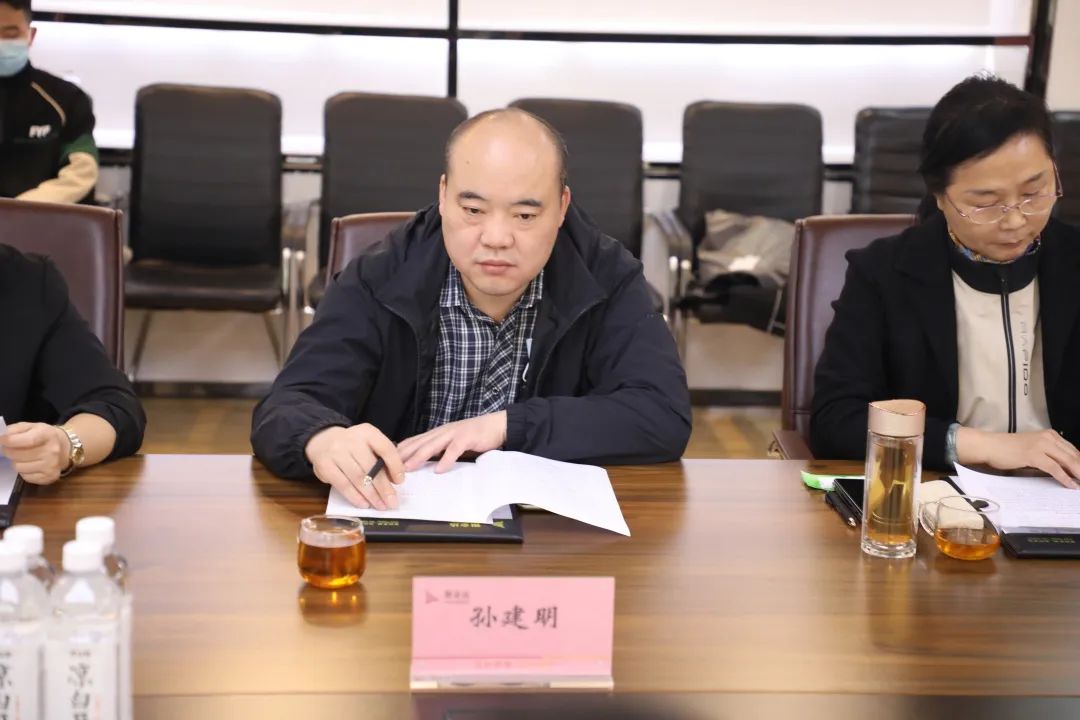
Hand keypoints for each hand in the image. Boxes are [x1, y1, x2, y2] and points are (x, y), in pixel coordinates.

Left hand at [0, 423, 71, 484]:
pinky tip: (29, 465)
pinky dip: (23, 471)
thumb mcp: (32, 426)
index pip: (27, 440)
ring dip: (16, 462)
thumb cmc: (45, 436)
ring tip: (22, 457)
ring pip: (19, 467)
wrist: (66, 448)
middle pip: (19, 455)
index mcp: (48, 435)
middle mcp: (52, 451)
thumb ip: (15, 429)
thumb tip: (1, 438)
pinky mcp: (49, 478)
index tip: (1, 440)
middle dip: (9, 451)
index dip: (10, 441)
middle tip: (10, 448)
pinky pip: (25, 477)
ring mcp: (51, 466)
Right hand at [304, 424, 404, 509]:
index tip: (400, 482)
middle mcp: (351, 440)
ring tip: (380, 506)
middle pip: (371, 467)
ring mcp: (336, 452)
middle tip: (392, 502)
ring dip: (371, 495)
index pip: (386, 448)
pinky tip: (364, 504)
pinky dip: (355, 497)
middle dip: (384, 488)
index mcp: (367, 432)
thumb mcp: (369, 444)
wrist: (323, 441)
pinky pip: (343, 485)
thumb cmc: (354, 446)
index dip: (395, 466)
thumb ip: (382, 458)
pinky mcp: (325, 466)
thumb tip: (394, 481)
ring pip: (358, 478)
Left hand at [398, 411, 507, 472]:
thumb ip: (440, 449)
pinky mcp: (467, 438)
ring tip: (408, 467)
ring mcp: (454, 434)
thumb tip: (425, 463)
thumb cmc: (475, 436)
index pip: (414, 440)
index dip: (400, 450)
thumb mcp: (453, 442)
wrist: (497, 425)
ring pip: (432, 445)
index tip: (386, 460)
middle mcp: (442, 432)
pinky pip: (454, 450)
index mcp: (438, 433)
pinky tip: (439, 469)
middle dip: (403, 454)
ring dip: (419, 456)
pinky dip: (446, 460)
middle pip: (419, 443)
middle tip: (389, 466)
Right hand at [958, 427, 1079, 488]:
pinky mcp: (1033, 455)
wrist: (990, 446)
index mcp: (1050, 435)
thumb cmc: (1008, 449)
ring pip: (1068, 461)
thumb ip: (1050, 455)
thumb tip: (1067, 468)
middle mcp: (1048, 437)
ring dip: (1078, 474)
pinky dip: (1064, 478)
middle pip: (1074, 456)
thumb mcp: (1034, 448)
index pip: (1074, 451)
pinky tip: (1071, 485)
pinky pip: (1054, 468)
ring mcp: (1041, 445)